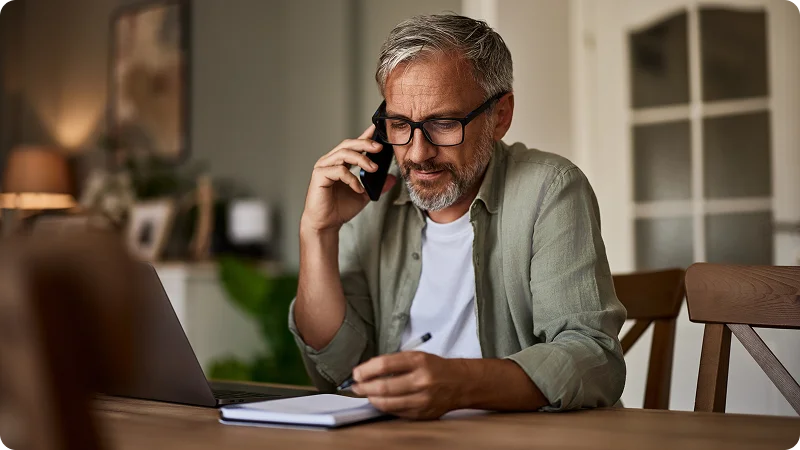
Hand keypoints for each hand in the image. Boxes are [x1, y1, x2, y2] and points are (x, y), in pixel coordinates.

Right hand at [301, 125, 396, 232]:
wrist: (326, 224)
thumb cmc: (340, 209)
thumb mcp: (364, 195)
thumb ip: (376, 185)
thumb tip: (392, 178)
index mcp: (339, 162)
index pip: (353, 145)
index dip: (365, 135)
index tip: (377, 129)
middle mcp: (330, 161)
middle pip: (348, 144)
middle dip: (365, 144)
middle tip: (380, 148)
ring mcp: (323, 167)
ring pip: (343, 154)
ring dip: (361, 159)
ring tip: (373, 169)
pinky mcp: (319, 176)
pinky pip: (338, 171)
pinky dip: (351, 178)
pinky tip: (358, 188)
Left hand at [350, 352, 466, 419]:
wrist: (460, 383)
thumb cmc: (435, 367)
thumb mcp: (417, 356)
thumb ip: (393, 362)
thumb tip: (367, 371)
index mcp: (419, 361)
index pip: (384, 365)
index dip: (366, 370)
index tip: (356, 373)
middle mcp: (421, 381)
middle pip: (383, 387)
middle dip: (364, 387)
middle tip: (355, 386)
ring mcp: (422, 400)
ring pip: (387, 403)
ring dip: (371, 399)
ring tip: (366, 394)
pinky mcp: (422, 414)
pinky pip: (396, 412)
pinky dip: (384, 407)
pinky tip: (380, 401)